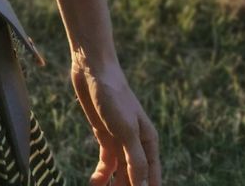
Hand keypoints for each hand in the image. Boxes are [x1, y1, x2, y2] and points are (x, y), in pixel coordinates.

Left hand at [70, 55, 160, 185]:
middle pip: (135, 178)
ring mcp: (120, 142)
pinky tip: (94, 184)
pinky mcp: (104, 137)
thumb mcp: (126, 130)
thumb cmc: (114, 96)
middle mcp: (137, 145)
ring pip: (120, 175)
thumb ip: (136, 159)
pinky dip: (101, 177)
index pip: (151, 178)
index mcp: (149, 143)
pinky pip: (106, 165)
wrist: (93, 70)